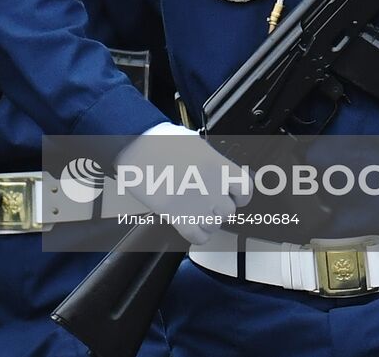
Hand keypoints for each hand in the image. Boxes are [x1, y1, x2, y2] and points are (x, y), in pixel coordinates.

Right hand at [116, 122, 249, 245]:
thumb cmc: (158, 140)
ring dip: (207, 221)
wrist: (132, 146)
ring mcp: (194, 204)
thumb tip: (220, 172)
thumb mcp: (194, 142)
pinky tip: (189, 223)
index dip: (240, 195)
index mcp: (216, 165)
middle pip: (229, 211)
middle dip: (219, 208)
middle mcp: (210, 186)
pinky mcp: (176, 216)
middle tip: (208, 202)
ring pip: (214, 226)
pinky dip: (197, 234)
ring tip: (195, 211)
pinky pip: (198, 237)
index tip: (234, 195)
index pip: (245, 189)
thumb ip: (212, 160)